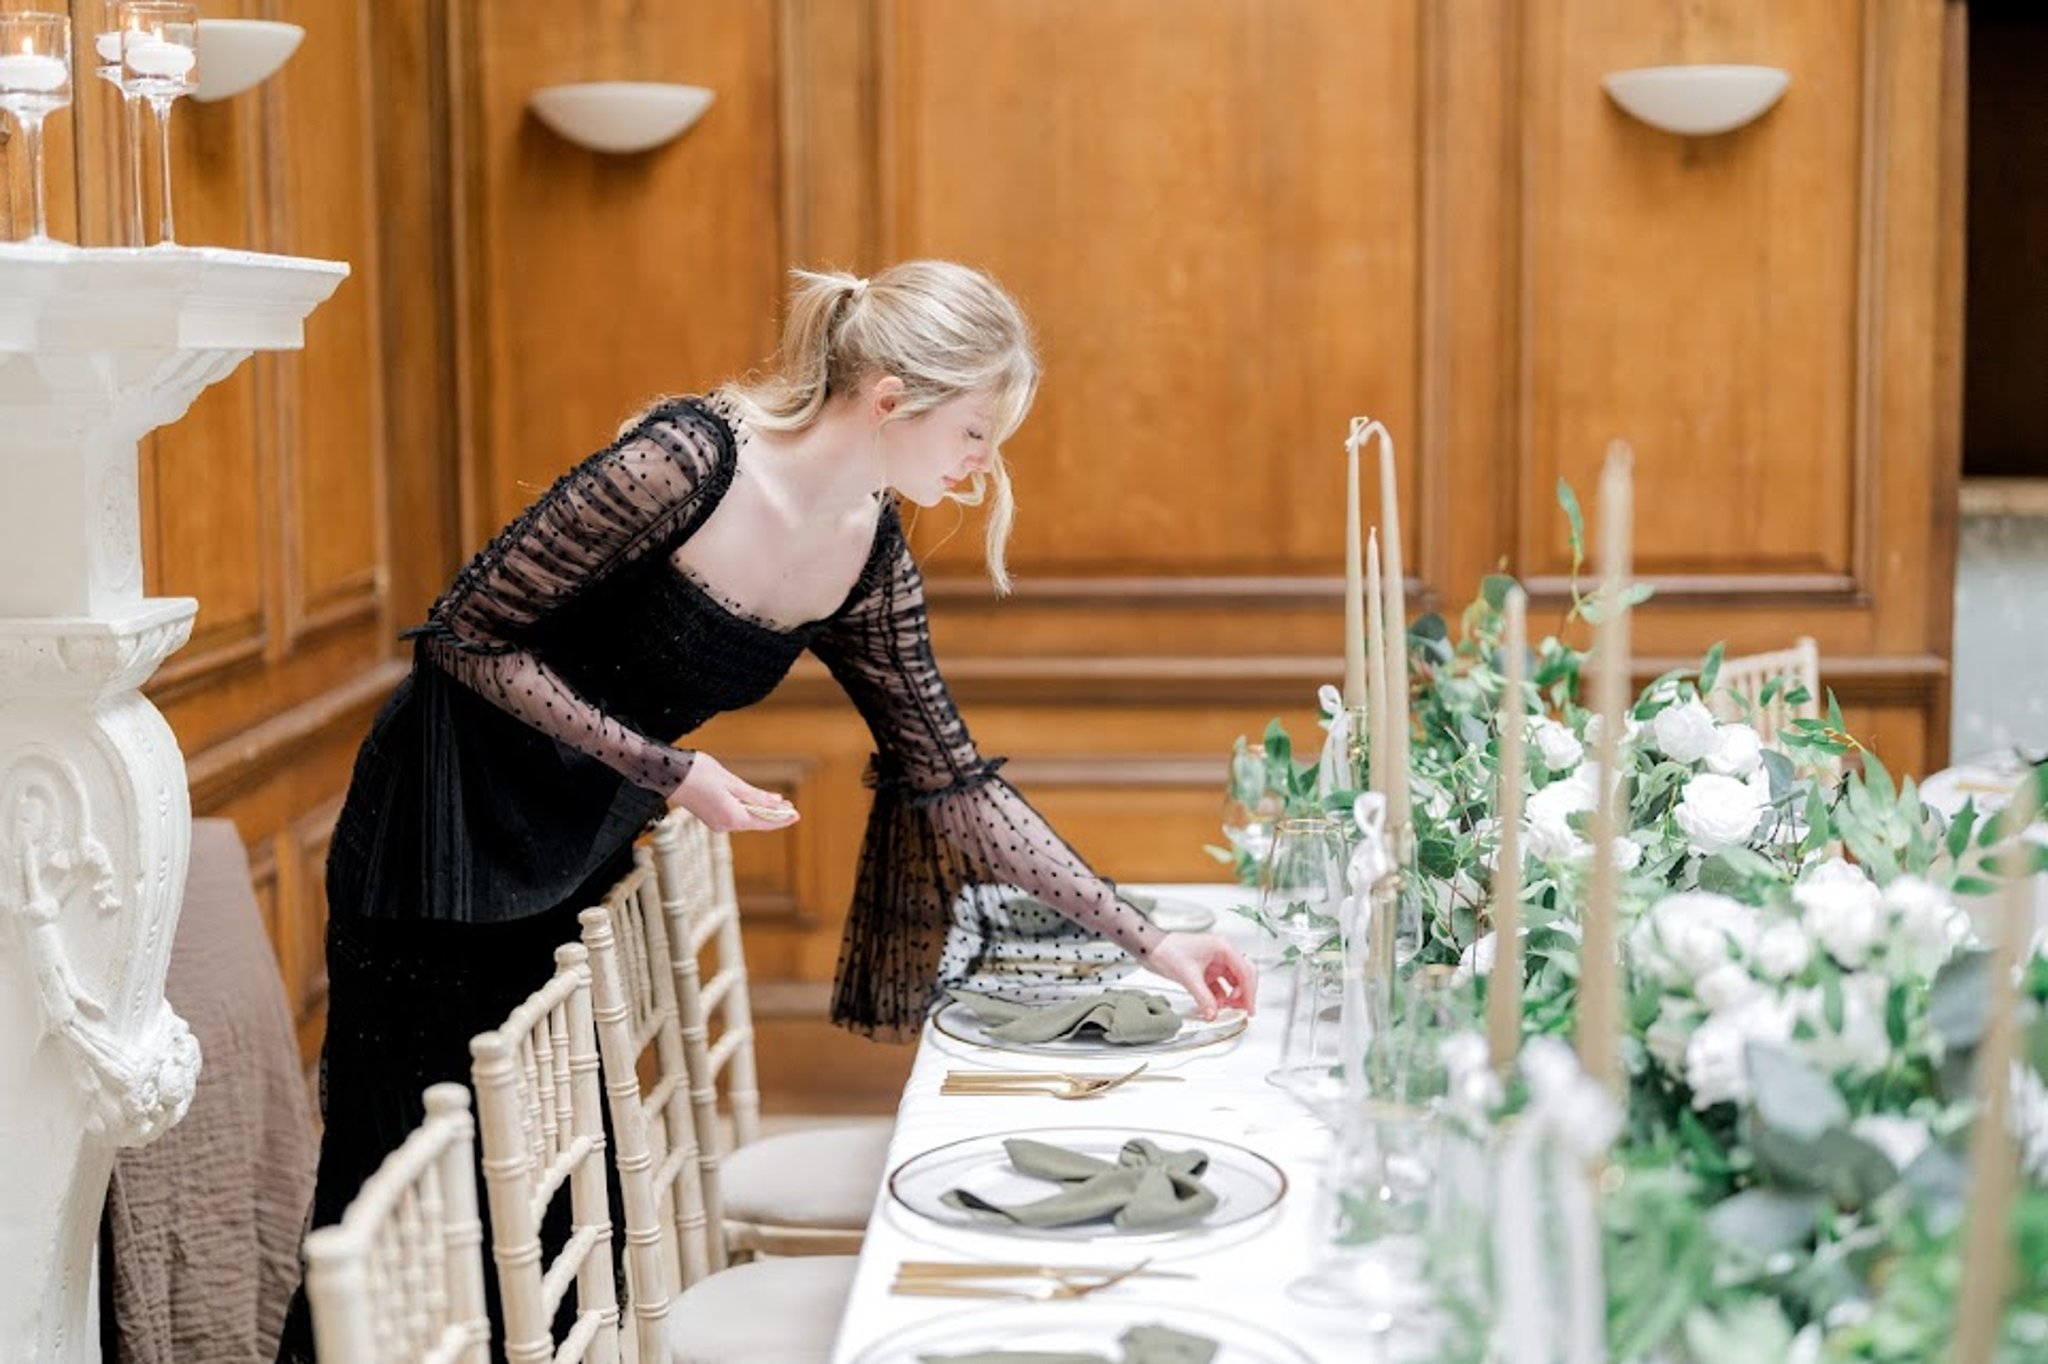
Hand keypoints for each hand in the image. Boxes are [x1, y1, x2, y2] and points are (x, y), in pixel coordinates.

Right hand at [668, 752, 799, 832]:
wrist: (668, 774)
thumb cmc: (698, 773)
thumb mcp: (731, 782)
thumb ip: (754, 795)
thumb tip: (776, 803)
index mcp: (732, 817)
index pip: (764, 822)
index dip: (782, 819)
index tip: (796, 814)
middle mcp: (724, 825)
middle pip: (756, 822)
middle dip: (774, 815)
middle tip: (790, 806)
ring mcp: (716, 823)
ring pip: (745, 819)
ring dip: (761, 812)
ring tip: (778, 803)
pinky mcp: (711, 817)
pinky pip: (735, 816)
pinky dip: (747, 810)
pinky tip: (756, 802)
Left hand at [1141, 932, 1256, 1019]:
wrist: (1151, 948)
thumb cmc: (1167, 950)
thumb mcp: (1188, 975)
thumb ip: (1203, 997)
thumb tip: (1213, 1013)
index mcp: (1223, 948)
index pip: (1244, 971)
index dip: (1249, 992)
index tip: (1249, 1008)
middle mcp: (1222, 954)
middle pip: (1243, 976)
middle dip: (1244, 994)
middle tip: (1242, 1010)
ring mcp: (1215, 963)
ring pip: (1233, 982)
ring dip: (1232, 997)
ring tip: (1228, 1010)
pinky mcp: (1207, 971)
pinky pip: (1220, 986)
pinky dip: (1220, 997)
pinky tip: (1215, 1006)